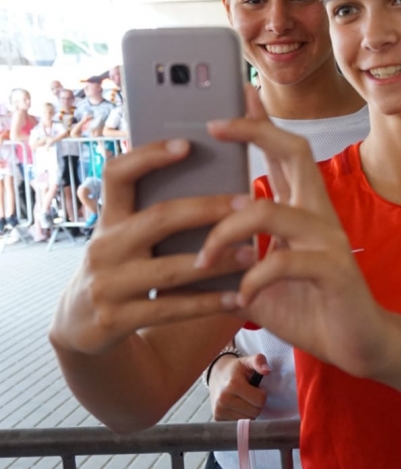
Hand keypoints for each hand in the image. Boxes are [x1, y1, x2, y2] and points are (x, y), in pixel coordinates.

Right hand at [50, 138, 248, 356]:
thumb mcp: (123, 238)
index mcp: (108, 219)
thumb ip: (151, 214)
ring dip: (218, 261)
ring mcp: (108, 285)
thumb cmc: (120, 269)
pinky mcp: (117, 319)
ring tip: (253, 254)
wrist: (81, 324)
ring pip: (172, 269)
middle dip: (207, 209)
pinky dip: (209, 303)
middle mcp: (104, 247)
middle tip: (248, 203)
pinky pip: (172, 309)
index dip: (148, 156)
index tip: (187, 144)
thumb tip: (210, 179)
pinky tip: (239, 298)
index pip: (117, 174)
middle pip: (159, 218)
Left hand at [201, 89, 392, 379]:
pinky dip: (251, 279)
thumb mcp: (261, 276)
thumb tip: (183, 247)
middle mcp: (317, 213)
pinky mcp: (334, 269)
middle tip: (215, 127)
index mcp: (301, 209)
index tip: (230, 99)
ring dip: (226, 232)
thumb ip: (235, 257)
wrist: (359, 344)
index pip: (282, 151)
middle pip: (293, 151)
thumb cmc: (308, 307)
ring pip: (270, 210)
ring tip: (203, 260)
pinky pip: (283, 261)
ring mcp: (328, 238)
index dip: (257, 122)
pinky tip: (238, 298)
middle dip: (254, 131)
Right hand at [209, 352, 270, 419]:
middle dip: (256, 404)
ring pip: (248, 420)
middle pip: (255, 412)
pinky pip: (239, 425)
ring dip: (250, 411)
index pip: (260, 400)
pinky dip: (241, 417)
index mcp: (233, 385)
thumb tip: (267, 370)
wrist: (216, 376)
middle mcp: (224, 399)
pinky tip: (237, 407)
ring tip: (243, 400)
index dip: (262, 393)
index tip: (256, 388)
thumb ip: (259, 361)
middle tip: (250, 394)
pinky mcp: (217, 419)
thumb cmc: (236, 370)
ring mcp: (219, 411)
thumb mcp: (247, 361)